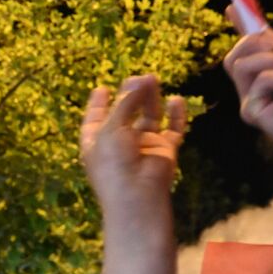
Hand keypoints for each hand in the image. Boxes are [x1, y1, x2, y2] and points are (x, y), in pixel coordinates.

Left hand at [79, 75, 186, 209]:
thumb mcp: (112, 128)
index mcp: (97, 143)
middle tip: (137, 78)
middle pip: (125, 114)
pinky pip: (173, 129)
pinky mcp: (164, 150)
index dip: (98, 105)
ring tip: (151, 80)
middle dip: (130, 95)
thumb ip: (126, 103)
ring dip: (150, 99)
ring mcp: (143, 147)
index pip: (96, 120)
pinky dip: (176, 115)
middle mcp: (119, 144)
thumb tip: (139, 80)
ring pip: (149, 117)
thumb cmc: (114, 163)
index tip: (101, 89)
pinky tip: (176, 100)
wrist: (136, 195)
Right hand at [222, 11, 272, 151]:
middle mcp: (253, 86)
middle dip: (256, 42)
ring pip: (242, 63)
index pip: (246, 49)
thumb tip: (263, 29)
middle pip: (236, 53)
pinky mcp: (251, 111)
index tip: (234, 6)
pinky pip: (260, 80)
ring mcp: (249, 99)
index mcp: (267, 72)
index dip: (240, 26)